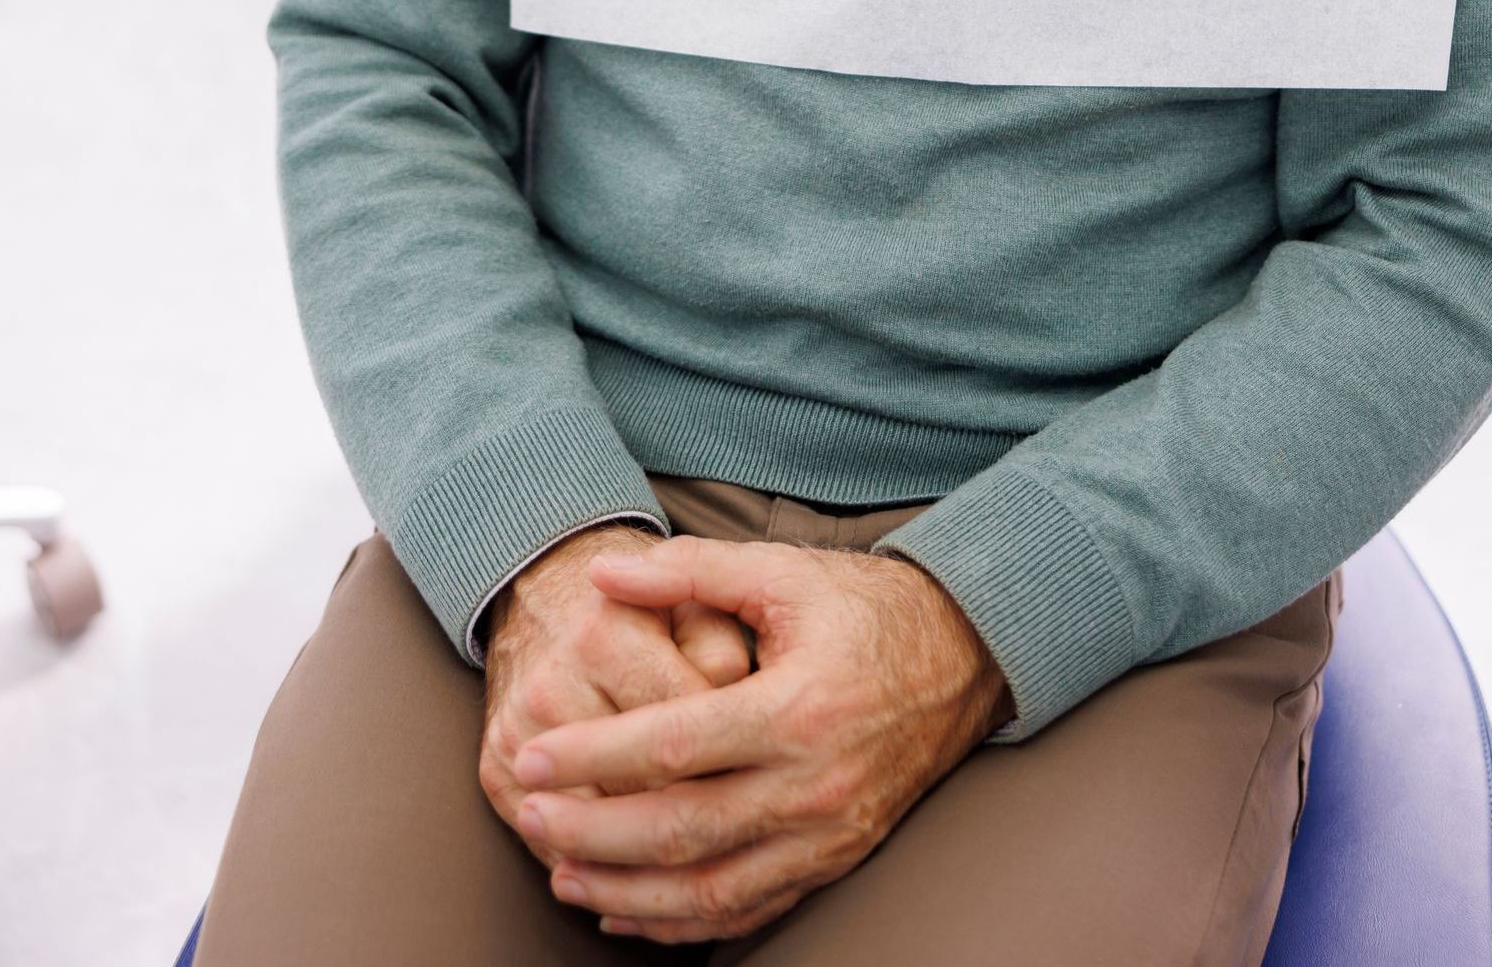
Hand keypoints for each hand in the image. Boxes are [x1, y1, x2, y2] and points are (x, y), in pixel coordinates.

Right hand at [478, 524, 752, 870]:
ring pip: (600, 827)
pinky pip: (556, 846)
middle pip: (640, 786)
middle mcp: (550, 684)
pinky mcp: (495, 770)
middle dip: (697, 808)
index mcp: (605, 633)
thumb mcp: (692, 604)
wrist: (549, 598)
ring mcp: (516, 733)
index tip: (760, 770)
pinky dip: (602, 866)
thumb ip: (724, 651)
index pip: (681, 729)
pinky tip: (645, 867)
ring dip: (650, 849)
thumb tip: (739, 725)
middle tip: (738, 818)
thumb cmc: (644, 610)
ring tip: (699, 850)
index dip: (731, 756)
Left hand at [510, 535, 1013, 944]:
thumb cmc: (865, 607)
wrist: (963, 655)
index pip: (672, 746)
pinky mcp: (836, 859)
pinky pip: (748, 910)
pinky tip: (627, 911)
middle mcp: (813, 783)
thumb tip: (604, 571)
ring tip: (560, 872)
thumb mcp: (782, 570)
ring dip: (625, 890)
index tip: (530, 755)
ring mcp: (828, 833)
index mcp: (797, 707)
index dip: (593, 756)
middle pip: (681, 829)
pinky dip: (680, 920)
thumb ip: (692, 570)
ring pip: (709, 888)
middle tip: (528, 814)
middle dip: (592, 831)